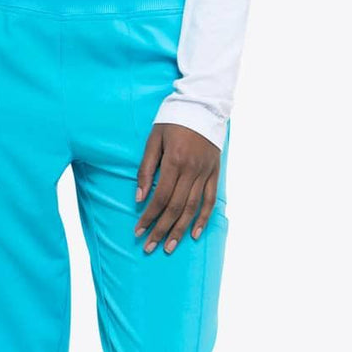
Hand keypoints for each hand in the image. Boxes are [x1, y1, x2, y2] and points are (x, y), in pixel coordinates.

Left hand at [135, 124, 219, 253]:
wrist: (203, 103)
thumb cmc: (173, 120)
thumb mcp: (154, 139)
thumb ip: (146, 169)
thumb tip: (139, 198)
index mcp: (175, 162)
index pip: (160, 198)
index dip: (148, 217)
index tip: (138, 232)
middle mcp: (192, 170)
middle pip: (175, 208)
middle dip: (161, 230)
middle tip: (149, 247)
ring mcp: (205, 173)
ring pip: (192, 208)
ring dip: (180, 230)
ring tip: (169, 247)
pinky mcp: (214, 173)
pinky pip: (210, 200)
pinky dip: (203, 218)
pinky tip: (194, 233)